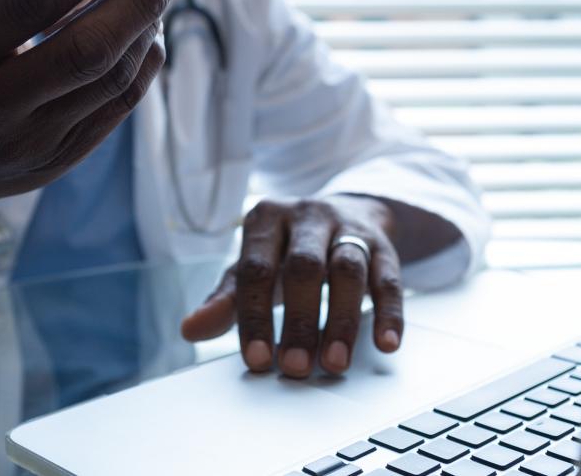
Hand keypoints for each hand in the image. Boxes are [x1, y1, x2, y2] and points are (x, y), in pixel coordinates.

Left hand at [180, 195, 403, 377]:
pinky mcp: (383, 245)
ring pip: (348, 270)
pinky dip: (390, 313)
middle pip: (305, 267)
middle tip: (296, 368)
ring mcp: (348, 227)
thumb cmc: (286, 249)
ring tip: (335, 363)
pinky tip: (386, 344)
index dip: (256, 316)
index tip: (258, 360)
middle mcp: (308, 216)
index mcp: (267, 219)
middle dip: (300, 321)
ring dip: (342, 321)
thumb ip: (225, 299)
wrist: (344, 211)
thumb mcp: (254, 265)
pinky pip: (389, 278)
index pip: (256, 269)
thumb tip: (190, 329)